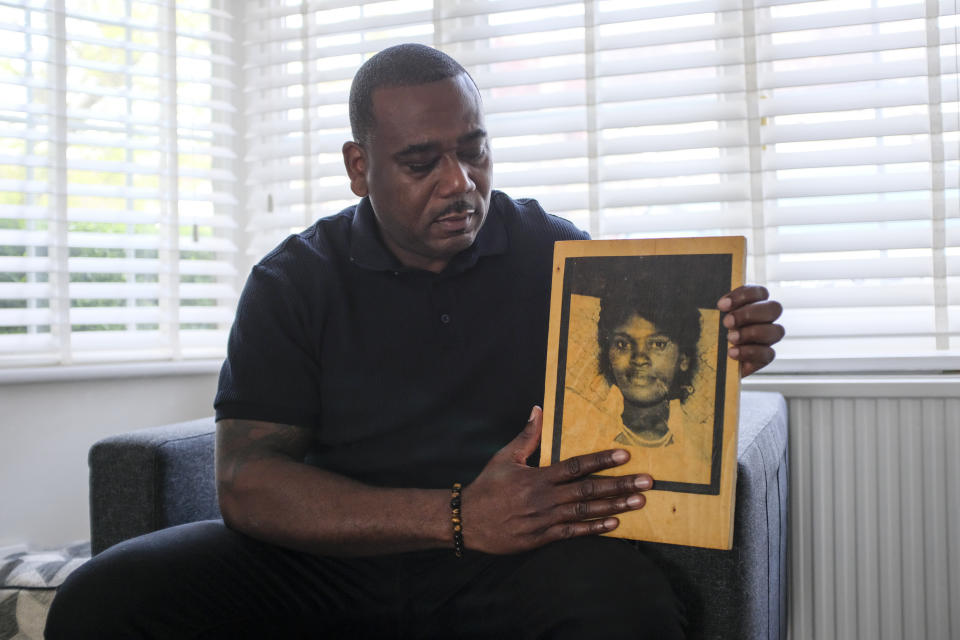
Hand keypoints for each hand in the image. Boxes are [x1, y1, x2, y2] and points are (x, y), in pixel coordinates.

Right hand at [461, 407, 651, 554]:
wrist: (467, 521)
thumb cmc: (487, 487)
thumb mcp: (504, 457)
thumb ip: (526, 436)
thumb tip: (538, 409)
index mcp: (538, 476)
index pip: (576, 466)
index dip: (602, 460)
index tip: (625, 454)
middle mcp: (546, 498)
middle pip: (589, 489)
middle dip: (620, 485)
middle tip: (646, 482)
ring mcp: (546, 519)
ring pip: (586, 511)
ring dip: (614, 506)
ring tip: (639, 502)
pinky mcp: (543, 537)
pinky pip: (573, 533)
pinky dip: (594, 529)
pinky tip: (615, 525)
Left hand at [717, 285, 784, 376]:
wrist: (708, 359)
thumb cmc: (710, 334)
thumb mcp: (709, 317)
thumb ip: (716, 308)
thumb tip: (718, 303)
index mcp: (754, 304)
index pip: (760, 292)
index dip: (744, 296)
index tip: (722, 305)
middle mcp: (765, 320)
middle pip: (773, 309)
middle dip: (749, 314)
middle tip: (727, 322)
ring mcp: (767, 339)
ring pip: (775, 331)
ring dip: (751, 333)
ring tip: (730, 338)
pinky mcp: (764, 357)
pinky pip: (768, 354)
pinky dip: (749, 352)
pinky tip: (732, 352)